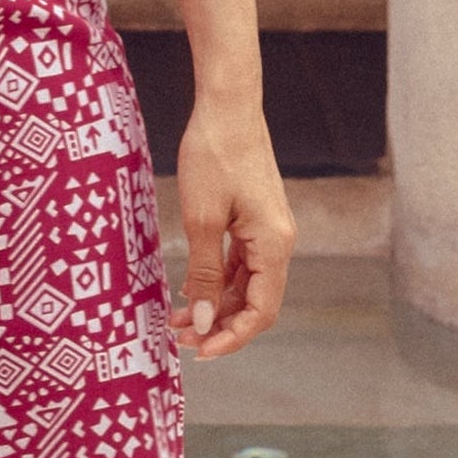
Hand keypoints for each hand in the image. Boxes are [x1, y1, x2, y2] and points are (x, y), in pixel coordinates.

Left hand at [172, 99, 293, 357]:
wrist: (226, 106)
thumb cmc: (213, 156)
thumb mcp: (201, 221)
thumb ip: (205, 274)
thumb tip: (205, 320)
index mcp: (274, 245)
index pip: (261, 311)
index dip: (232, 337)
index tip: (198, 351)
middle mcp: (278, 242)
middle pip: (256, 302)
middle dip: (220, 325)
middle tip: (180, 337)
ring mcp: (268, 231)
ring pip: (247, 284)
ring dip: (216, 304)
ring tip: (178, 318)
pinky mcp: (254, 220)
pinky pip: (241, 263)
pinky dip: (218, 281)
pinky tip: (190, 289)